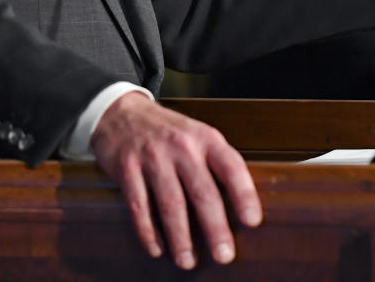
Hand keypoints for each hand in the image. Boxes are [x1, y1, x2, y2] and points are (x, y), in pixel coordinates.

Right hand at [91, 92, 262, 269]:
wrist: (122, 112)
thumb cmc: (168, 132)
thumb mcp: (196, 135)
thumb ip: (215, 163)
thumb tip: (240, 207)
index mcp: (205, 137)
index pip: (231, 166)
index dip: (244, 194)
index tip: (252, 221)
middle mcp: (181, 145)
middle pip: (202, 191)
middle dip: (215, 227)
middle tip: (224, 255)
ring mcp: (152, 156)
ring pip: (171, 203)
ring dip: (181, 237)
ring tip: (188, 261)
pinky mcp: (127, 167)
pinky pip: (139, 206)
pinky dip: (148, 231)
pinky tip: (157, 249)